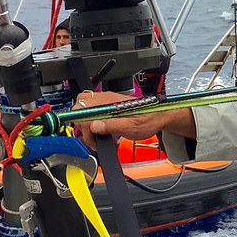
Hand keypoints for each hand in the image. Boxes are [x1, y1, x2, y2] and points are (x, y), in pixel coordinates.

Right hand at [72, 91, 195, 147]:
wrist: (157, 116)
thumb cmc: (147, 121)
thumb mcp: (131, 128)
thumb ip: (111, 126)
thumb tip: (94, 126)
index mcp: (109, 103)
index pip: (83, 110)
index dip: (83, 126)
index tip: (91, 138)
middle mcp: (105, 98)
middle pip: (79, 107)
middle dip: (83, 125)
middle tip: (95, 138)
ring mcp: (105, 99)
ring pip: (83, 107)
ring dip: (86, 123)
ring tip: (98, 135)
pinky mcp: (107, 103)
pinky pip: (91, 108)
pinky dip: (91, 119)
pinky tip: (101, 128)